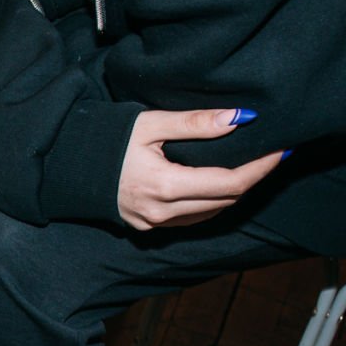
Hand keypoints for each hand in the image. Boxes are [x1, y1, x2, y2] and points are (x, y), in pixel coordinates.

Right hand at [117, 109, 283, 229]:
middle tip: (269, 154)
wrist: (64, 166)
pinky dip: (209, 202)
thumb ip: (195, 123)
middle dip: (252, 178)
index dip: (260, 168)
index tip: (281, 150)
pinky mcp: (146, 226)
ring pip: (211, 212)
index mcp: (164, 186)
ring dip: (232, 192)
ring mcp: (152, 223)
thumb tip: (239, 119)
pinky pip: (191, 218)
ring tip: (246, 167)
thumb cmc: (103, 141)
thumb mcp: (148, 124)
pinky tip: (214, 183)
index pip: (230, 183)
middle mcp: (160, 212)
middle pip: (226, 200)